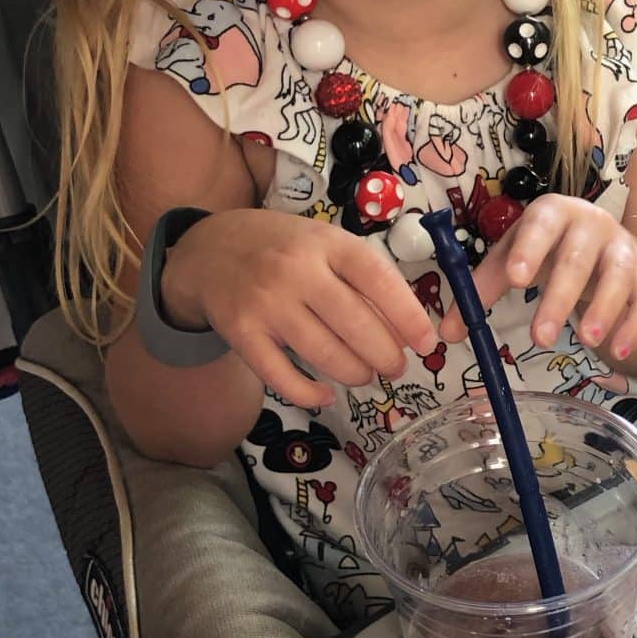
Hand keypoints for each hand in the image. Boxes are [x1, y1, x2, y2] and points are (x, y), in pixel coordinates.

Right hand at [161, 208, 438, 409]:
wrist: (209, 250)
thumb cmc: (282, 247)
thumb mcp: (324, 243)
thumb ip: (361, 277)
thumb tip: (406, 329)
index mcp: (327, 243)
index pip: (377, 279)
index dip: (407, 315)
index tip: (427, 343)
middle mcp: (297, 270)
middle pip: (355, 324)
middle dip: (385, 355)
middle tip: (396, 367)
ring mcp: (266, 303)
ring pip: (324, 353)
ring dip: (355, 373)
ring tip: (365, 375)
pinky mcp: (241, 333)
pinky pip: (281, 376)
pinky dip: (309, 393)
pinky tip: (325, 394)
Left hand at [437, 195, 636, 360]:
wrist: (603, 243)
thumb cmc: (549, 249)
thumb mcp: (515, 258)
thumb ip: (482, 290)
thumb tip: (449, 332)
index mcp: (553, 213)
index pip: (542, 223)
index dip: (530, 248)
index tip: (516, 279)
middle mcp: (592, 224)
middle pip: (578, 258)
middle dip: (560, 297)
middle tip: (540, 338)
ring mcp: (622, 247)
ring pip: (619, 275)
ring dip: (604, 309)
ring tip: (586, 341)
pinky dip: (636, 323)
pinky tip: (620, 350)